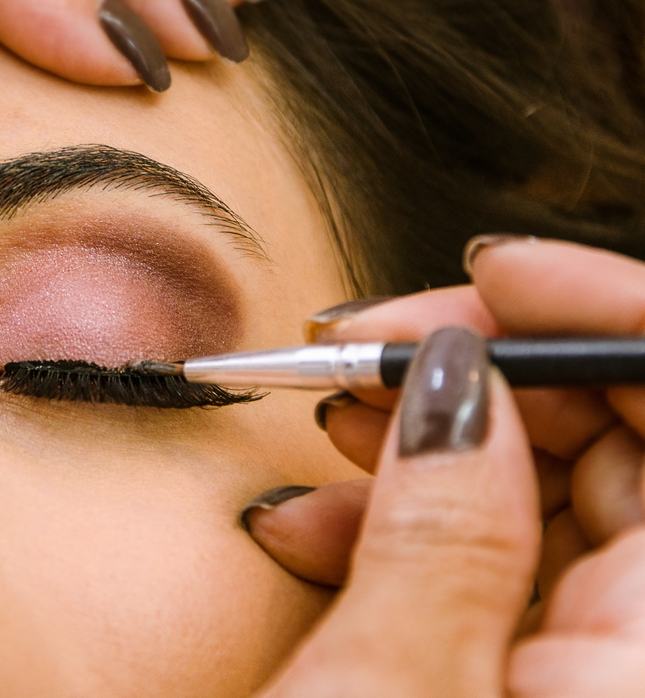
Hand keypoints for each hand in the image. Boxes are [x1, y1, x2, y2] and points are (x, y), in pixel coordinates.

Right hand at [247, 238, 644, 693]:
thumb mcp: (387, 689)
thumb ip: (442, 530)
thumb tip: (454, 378)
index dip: (603, 314)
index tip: (491, 273)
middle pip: (623, 442)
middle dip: (486, 373)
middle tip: (365, 348)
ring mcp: (597, 674)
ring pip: (553, 502)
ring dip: (428, 445)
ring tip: (328, 425)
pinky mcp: (535, 689)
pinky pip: (504, 570)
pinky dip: (413, 530)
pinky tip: (316, 523)